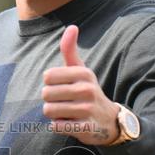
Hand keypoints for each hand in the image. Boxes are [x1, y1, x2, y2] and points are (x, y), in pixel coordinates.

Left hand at [42, 24, 119, 145]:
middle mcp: (86, 89)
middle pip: (46, 94)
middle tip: (64, 102)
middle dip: (50, 100)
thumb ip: (70, 50)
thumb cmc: (87, 91)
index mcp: (83, 73)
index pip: (48, 76)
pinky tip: (71, 123)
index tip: (62, 87)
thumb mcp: (81, 70)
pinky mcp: (85, 128)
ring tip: (67, 112)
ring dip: (54, 114)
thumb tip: (72, 26)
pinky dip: (59, 126)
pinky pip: (56, 126)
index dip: (50, 84)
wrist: (108, 120)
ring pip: (49, 110)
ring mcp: (87, 109)